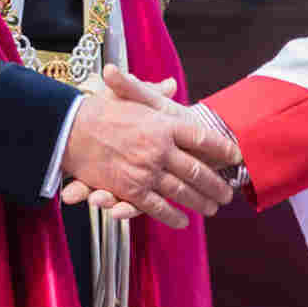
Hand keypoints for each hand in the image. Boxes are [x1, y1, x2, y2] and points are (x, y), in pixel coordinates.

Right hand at [61, 65, 238, 228]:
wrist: (71, 128)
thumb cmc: (101, 110)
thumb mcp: (131, 96)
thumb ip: (153, 92)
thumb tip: (171, 85)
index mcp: (165, 123)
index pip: (203, 138)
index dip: (222, 148)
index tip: (236, 156)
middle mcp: (161, 148)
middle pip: (198, 170)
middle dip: (216, 184)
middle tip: (228, 193)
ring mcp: (148, 170)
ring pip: (183, 191)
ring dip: (201, 201)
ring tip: (214, 207)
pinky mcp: (132, 189)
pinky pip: (158, 207)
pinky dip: (173, 216)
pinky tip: (184, 221)